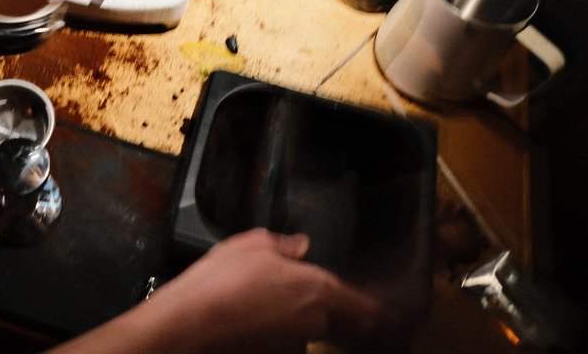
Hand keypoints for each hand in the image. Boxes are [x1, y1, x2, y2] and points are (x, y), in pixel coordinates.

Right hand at [147, 228, 404, 352]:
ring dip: (295, 319)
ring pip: (306, 329)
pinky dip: (274, 330)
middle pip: (339, 320)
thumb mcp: (252, 244)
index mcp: (319, 288)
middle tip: (306, 297)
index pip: (366, 307)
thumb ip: (284, 245)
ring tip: (259, 302)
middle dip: (335, 312)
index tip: (396, 319)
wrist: (191, 324)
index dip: (384, 314)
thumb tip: (301, 247)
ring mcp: (294, 344)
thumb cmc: (221, 280)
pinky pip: (283, 339)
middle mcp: (315, 321)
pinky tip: (249, 318)